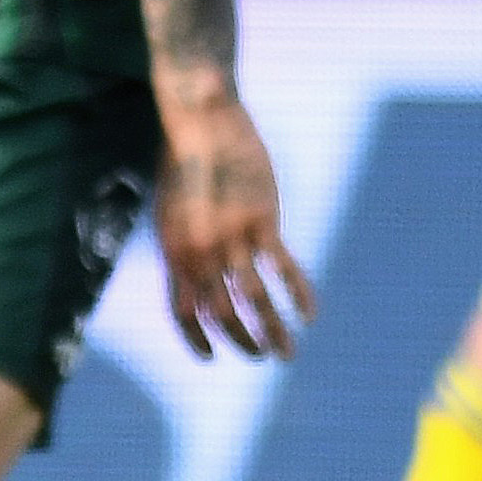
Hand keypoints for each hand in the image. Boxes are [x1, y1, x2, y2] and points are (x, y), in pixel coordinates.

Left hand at [152, 84, 314, 359]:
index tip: (210, 357)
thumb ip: (184, 245)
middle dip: (241, 341)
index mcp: (174, 252)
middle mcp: (199, 253)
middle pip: (221, 314)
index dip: (196, 339)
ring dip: (272, 332)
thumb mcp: (171, 211)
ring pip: (254, 300)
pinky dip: (298, 294)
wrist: (200, 123)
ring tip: (286, 353)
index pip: (182, 312)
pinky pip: (283, 269)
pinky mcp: (261, 221)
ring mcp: (231, 238)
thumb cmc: (183, 162)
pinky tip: (310, 314)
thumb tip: (195, 271)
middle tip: (259, 356)